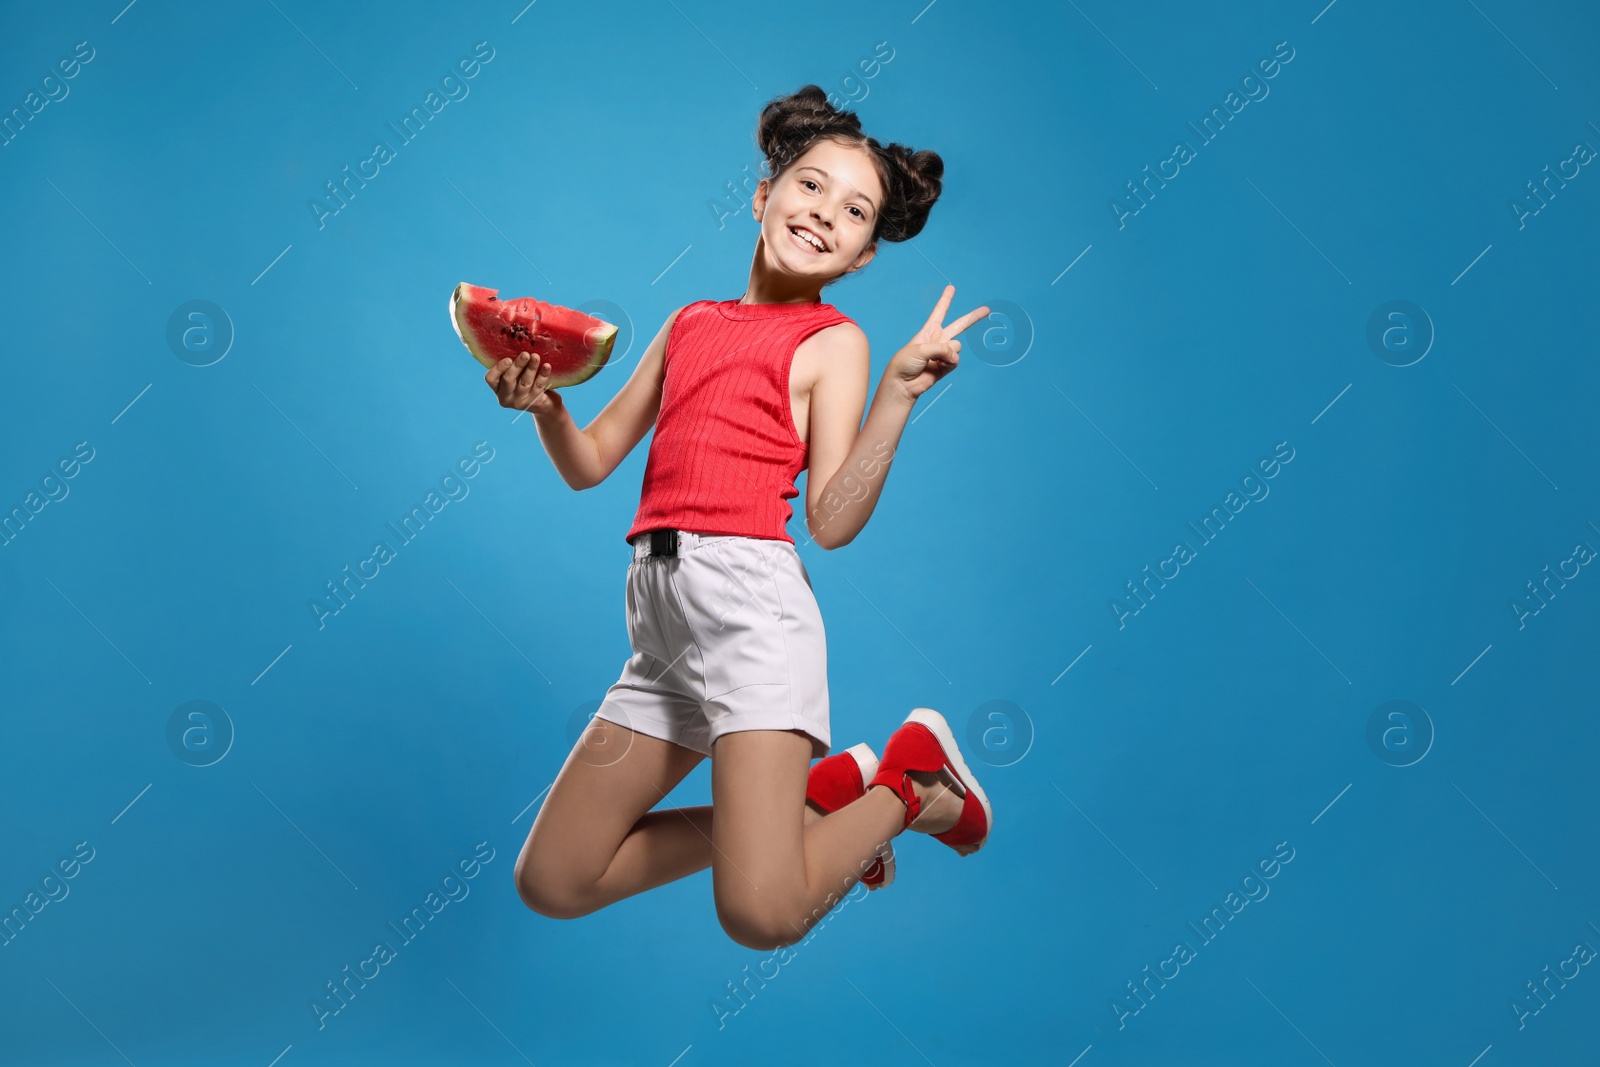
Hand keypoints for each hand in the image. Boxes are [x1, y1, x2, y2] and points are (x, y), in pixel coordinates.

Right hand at [486, 352, 561, 415]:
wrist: (542, 404)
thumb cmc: (524, 382)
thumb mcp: (516, 375)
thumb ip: (512, 364)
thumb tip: (517, 340)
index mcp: (497, 388)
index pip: (491, 378)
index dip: (498, 368)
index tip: (508, 359)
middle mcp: (505, 397)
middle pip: (508, 380)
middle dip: (517, 366)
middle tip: (525, 354)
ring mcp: (519, 402)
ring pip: (524, 383)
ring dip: (531, 368)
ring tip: (536, 356)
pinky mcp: (533, 403)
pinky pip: (538, 387)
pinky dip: (543, 375)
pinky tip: (547, 366)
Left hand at [888, 284, 989, 401]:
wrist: (902, 384)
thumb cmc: (904, 363)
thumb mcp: (920, 348)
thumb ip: (941, 348)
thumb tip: (956, 356)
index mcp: (928, 331)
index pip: (940, 311)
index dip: (946, 299)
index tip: (951, 287)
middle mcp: (938, 340)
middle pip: (960, 325)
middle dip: (973, 317)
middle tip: (987, 310)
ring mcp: (943, 353)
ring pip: (957, 346)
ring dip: (948, 352)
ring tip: (933, 360)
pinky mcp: (946, 366)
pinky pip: (955, 360)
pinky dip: (949, 362)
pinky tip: (938, 366)